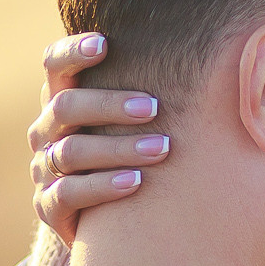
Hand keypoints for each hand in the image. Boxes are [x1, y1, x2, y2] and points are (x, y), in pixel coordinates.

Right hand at [28, 33, 167, 244]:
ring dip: (118, 148)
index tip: (104, 45)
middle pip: (65, 107)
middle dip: (109, 105)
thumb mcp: (134, 121)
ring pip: (71, 151)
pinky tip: (136, 183)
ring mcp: (44, 169)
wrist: (109, 220)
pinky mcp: (49, 206)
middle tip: (154, 108)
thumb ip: (151, 91)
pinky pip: (68, 193)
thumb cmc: (133, 153)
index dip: (73, 52)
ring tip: (161, 148)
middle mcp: (47, 130)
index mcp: (62, 99)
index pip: (54, 65)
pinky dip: (103, 186)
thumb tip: (220, 54)